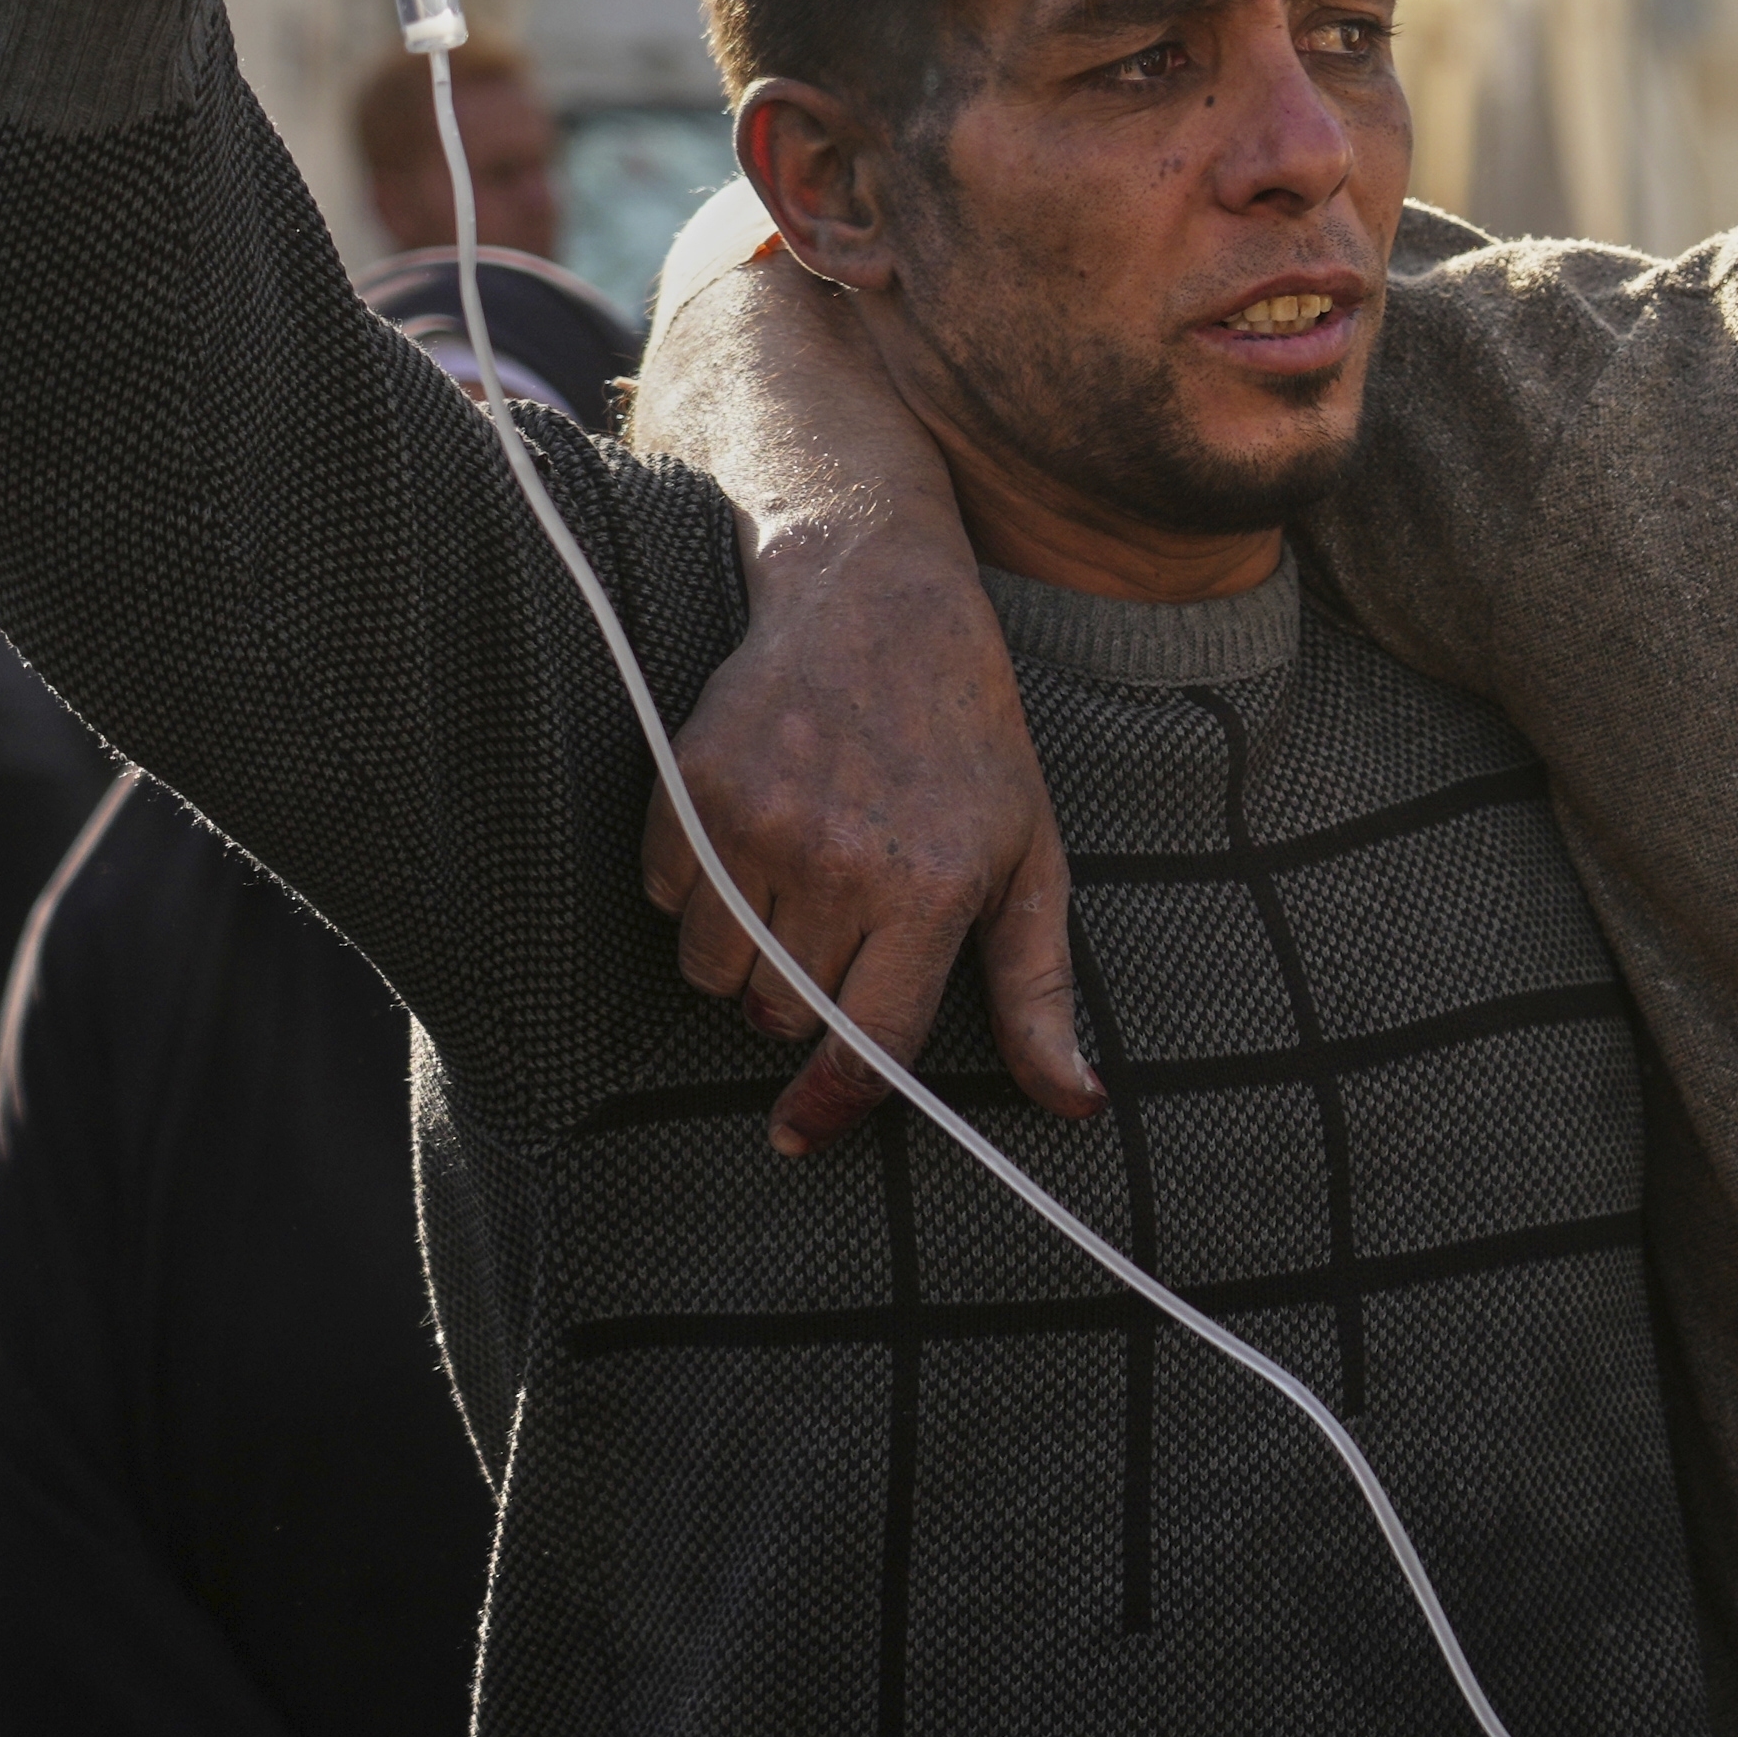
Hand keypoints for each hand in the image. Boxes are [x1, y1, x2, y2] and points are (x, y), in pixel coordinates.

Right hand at [647, 498, 1095, 1156]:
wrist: (878, 604)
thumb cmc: (969, 744)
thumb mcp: (1031, 861)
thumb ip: (1040, 992)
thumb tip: (1076, 1103)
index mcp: (933, 890)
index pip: (868, 1042)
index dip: (833, 1103)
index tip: (799, 1132)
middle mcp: (842, 863)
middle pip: (781, 1015)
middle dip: (799, 1000)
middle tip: (835, 929)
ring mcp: (758, 823)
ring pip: (710, 971)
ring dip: (738, 956)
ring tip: (789, 886)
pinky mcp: (692, 786)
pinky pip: (661, 899)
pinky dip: (689, 891)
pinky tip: (744, 838)